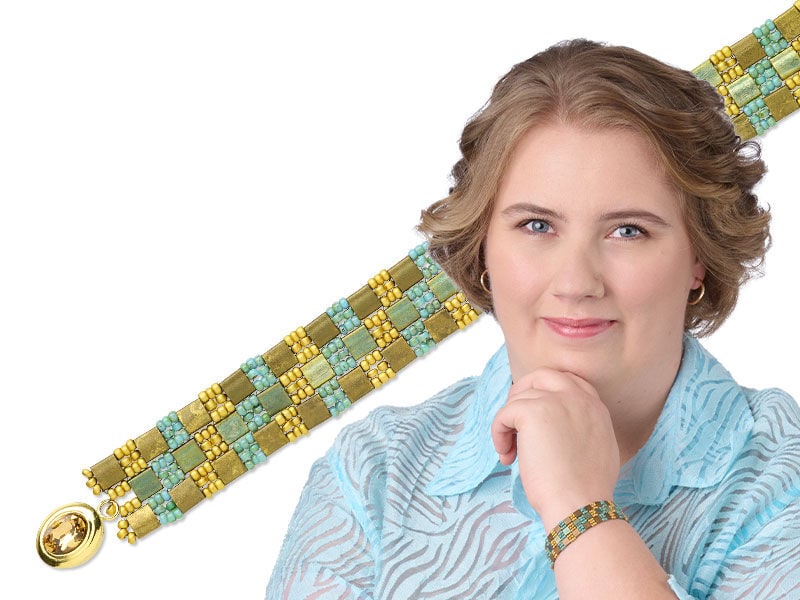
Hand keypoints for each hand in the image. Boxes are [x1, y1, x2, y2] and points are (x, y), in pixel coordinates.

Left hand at [490, 367, 620, 529]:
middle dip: (523, 393)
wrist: (579, 504)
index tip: (536, 415)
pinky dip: (498, 433)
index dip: (547, 393)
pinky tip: (507, 457)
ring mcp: (555, 401)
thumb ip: (582, 428)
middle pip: (542, 375)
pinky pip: (504, 414)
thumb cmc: (586, 490)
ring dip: (509, 424)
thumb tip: (558, 429)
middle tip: (514, 421)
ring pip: (518, 399)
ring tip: (512, 452)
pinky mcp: (532, 411)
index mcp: (596, 406)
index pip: (568, 381)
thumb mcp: (599, 449)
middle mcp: (577, 397)